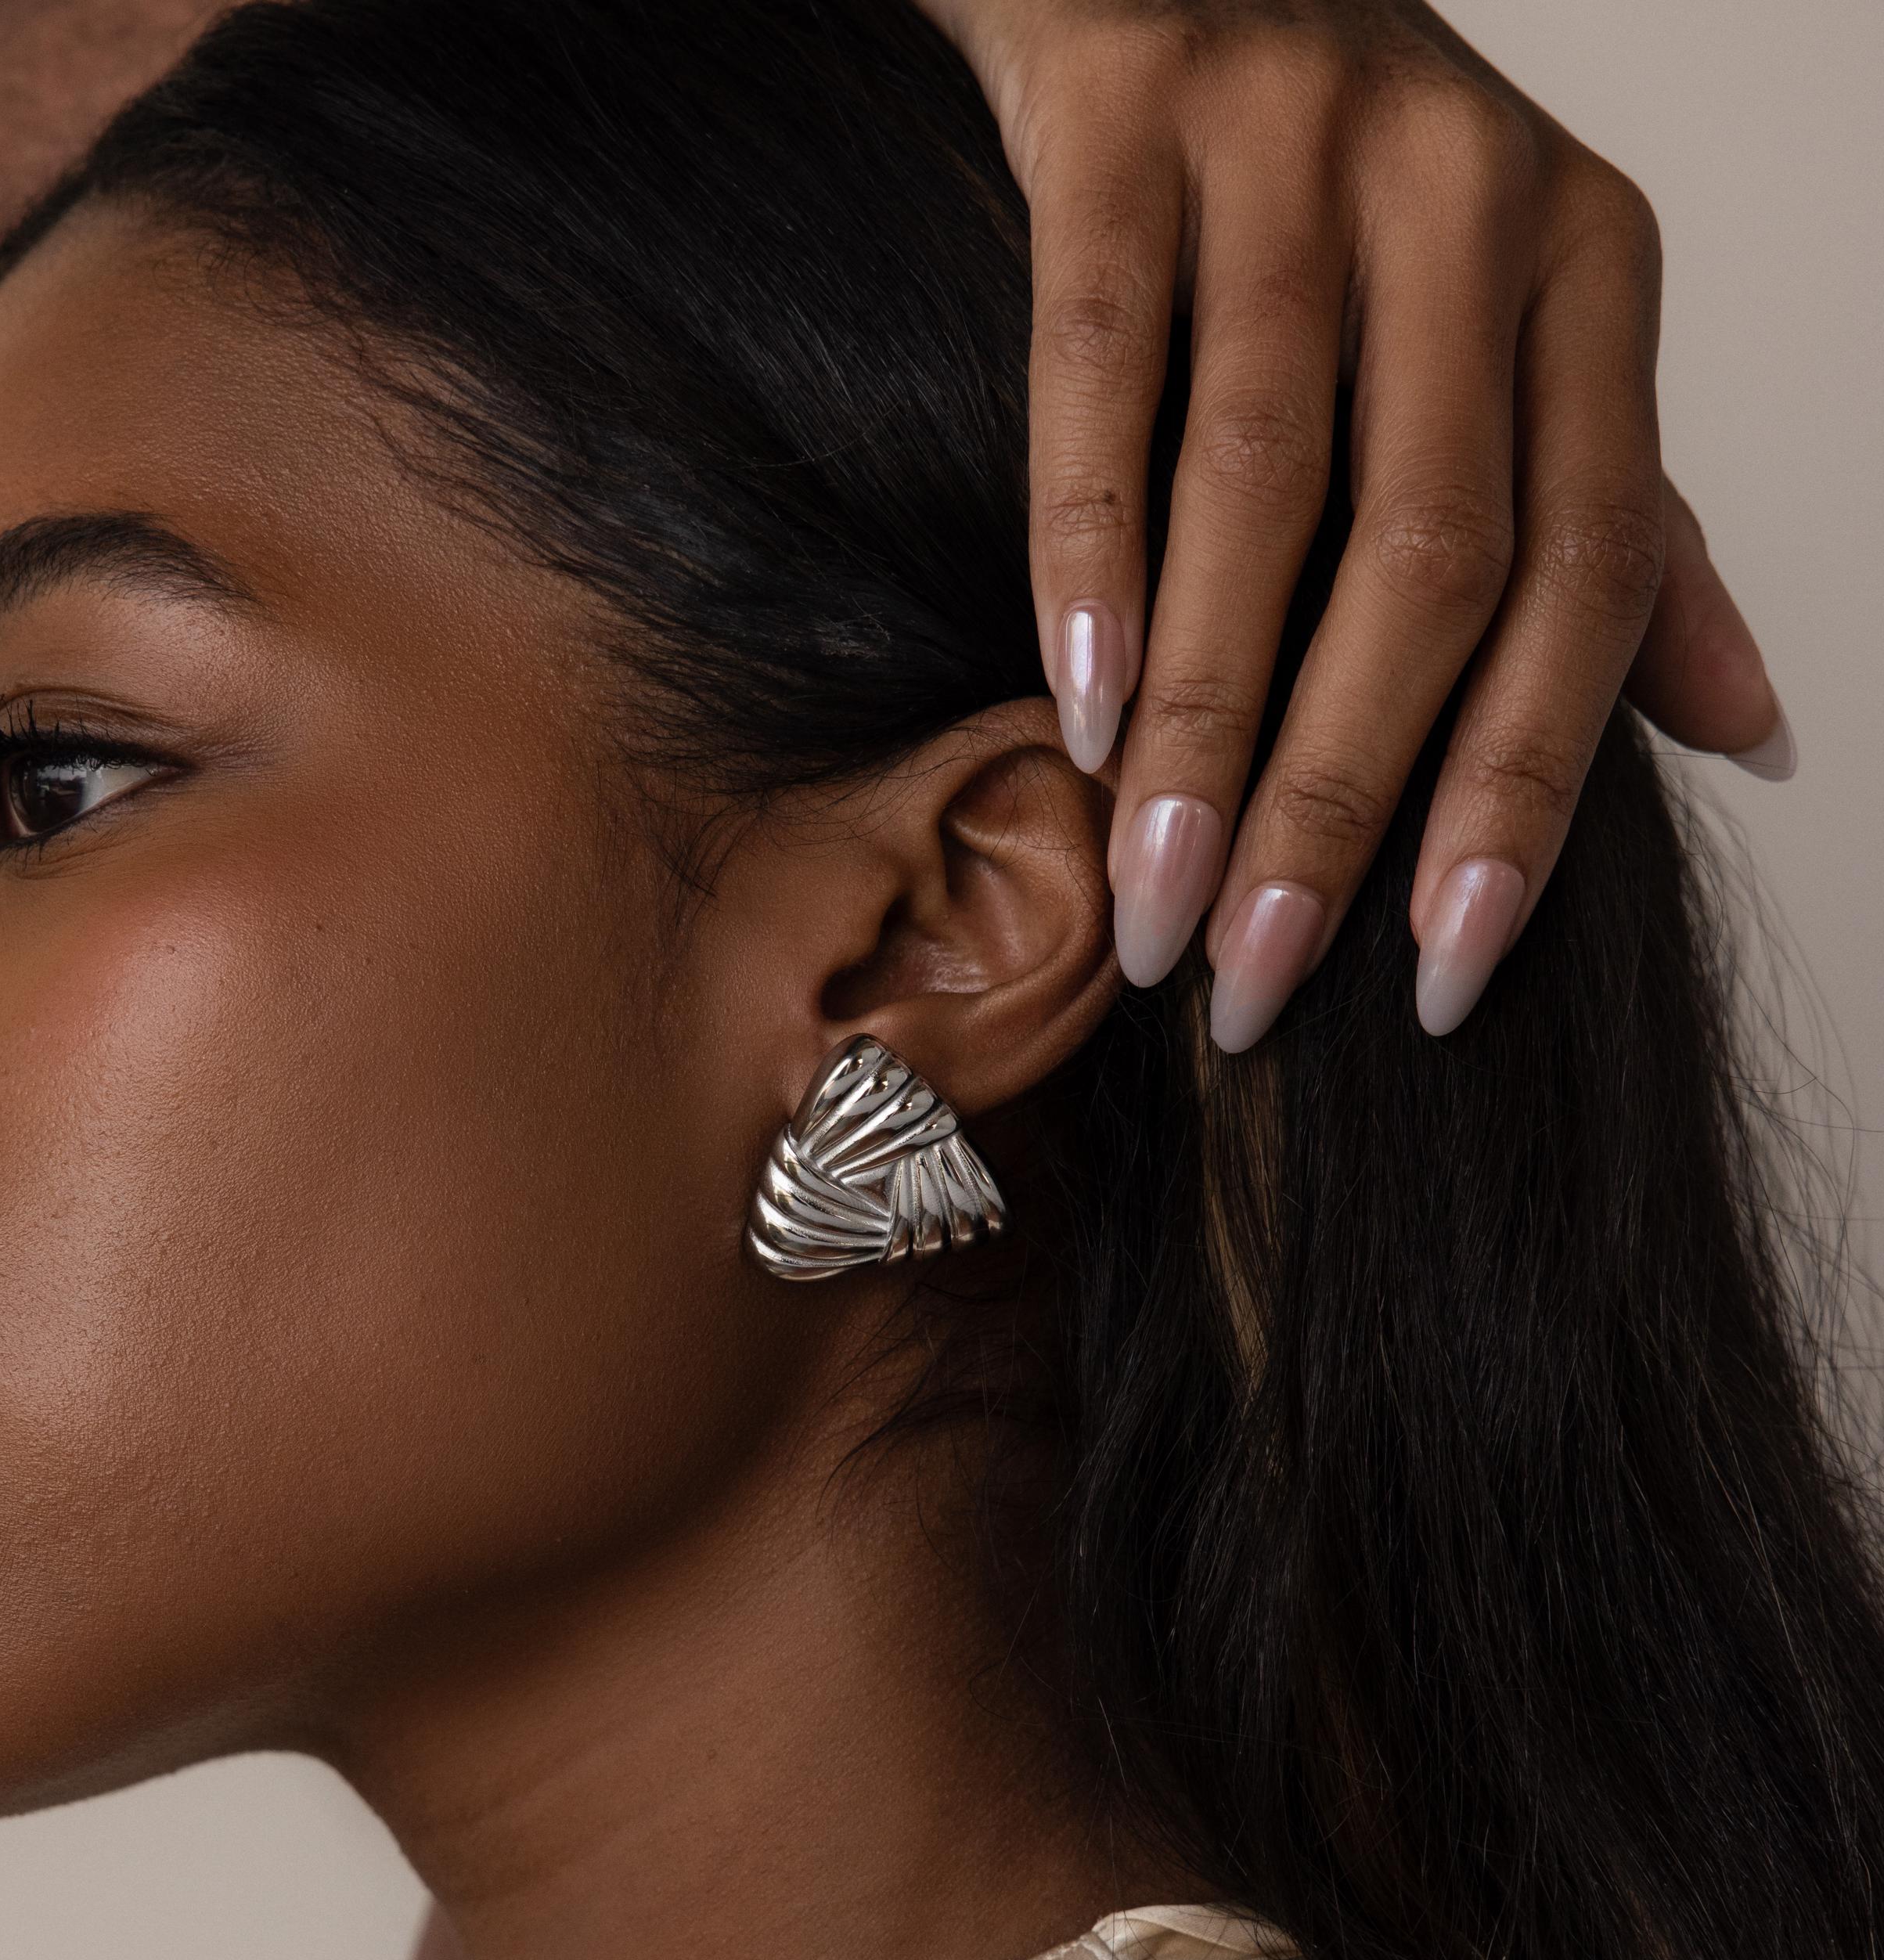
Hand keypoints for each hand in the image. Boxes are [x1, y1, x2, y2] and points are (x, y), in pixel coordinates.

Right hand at [919, 0, 1792, 1046]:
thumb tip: (1748, 733)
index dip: (1525, 793)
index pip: (1593, 570)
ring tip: (1152, 896)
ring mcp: (1298, 147)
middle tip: (1260, 975)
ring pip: (1263, 488)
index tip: (1440, 975)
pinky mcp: (1128, 122)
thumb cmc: (1339, 190)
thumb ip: (1623, 526)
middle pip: (1430, 556)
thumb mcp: (1521, 338)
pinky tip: (1073, 711)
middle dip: (1343, 798)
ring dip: (1208, 725)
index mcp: (1589, 272)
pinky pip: (1106, 373)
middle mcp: (1473, 198)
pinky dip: (1088, 555)